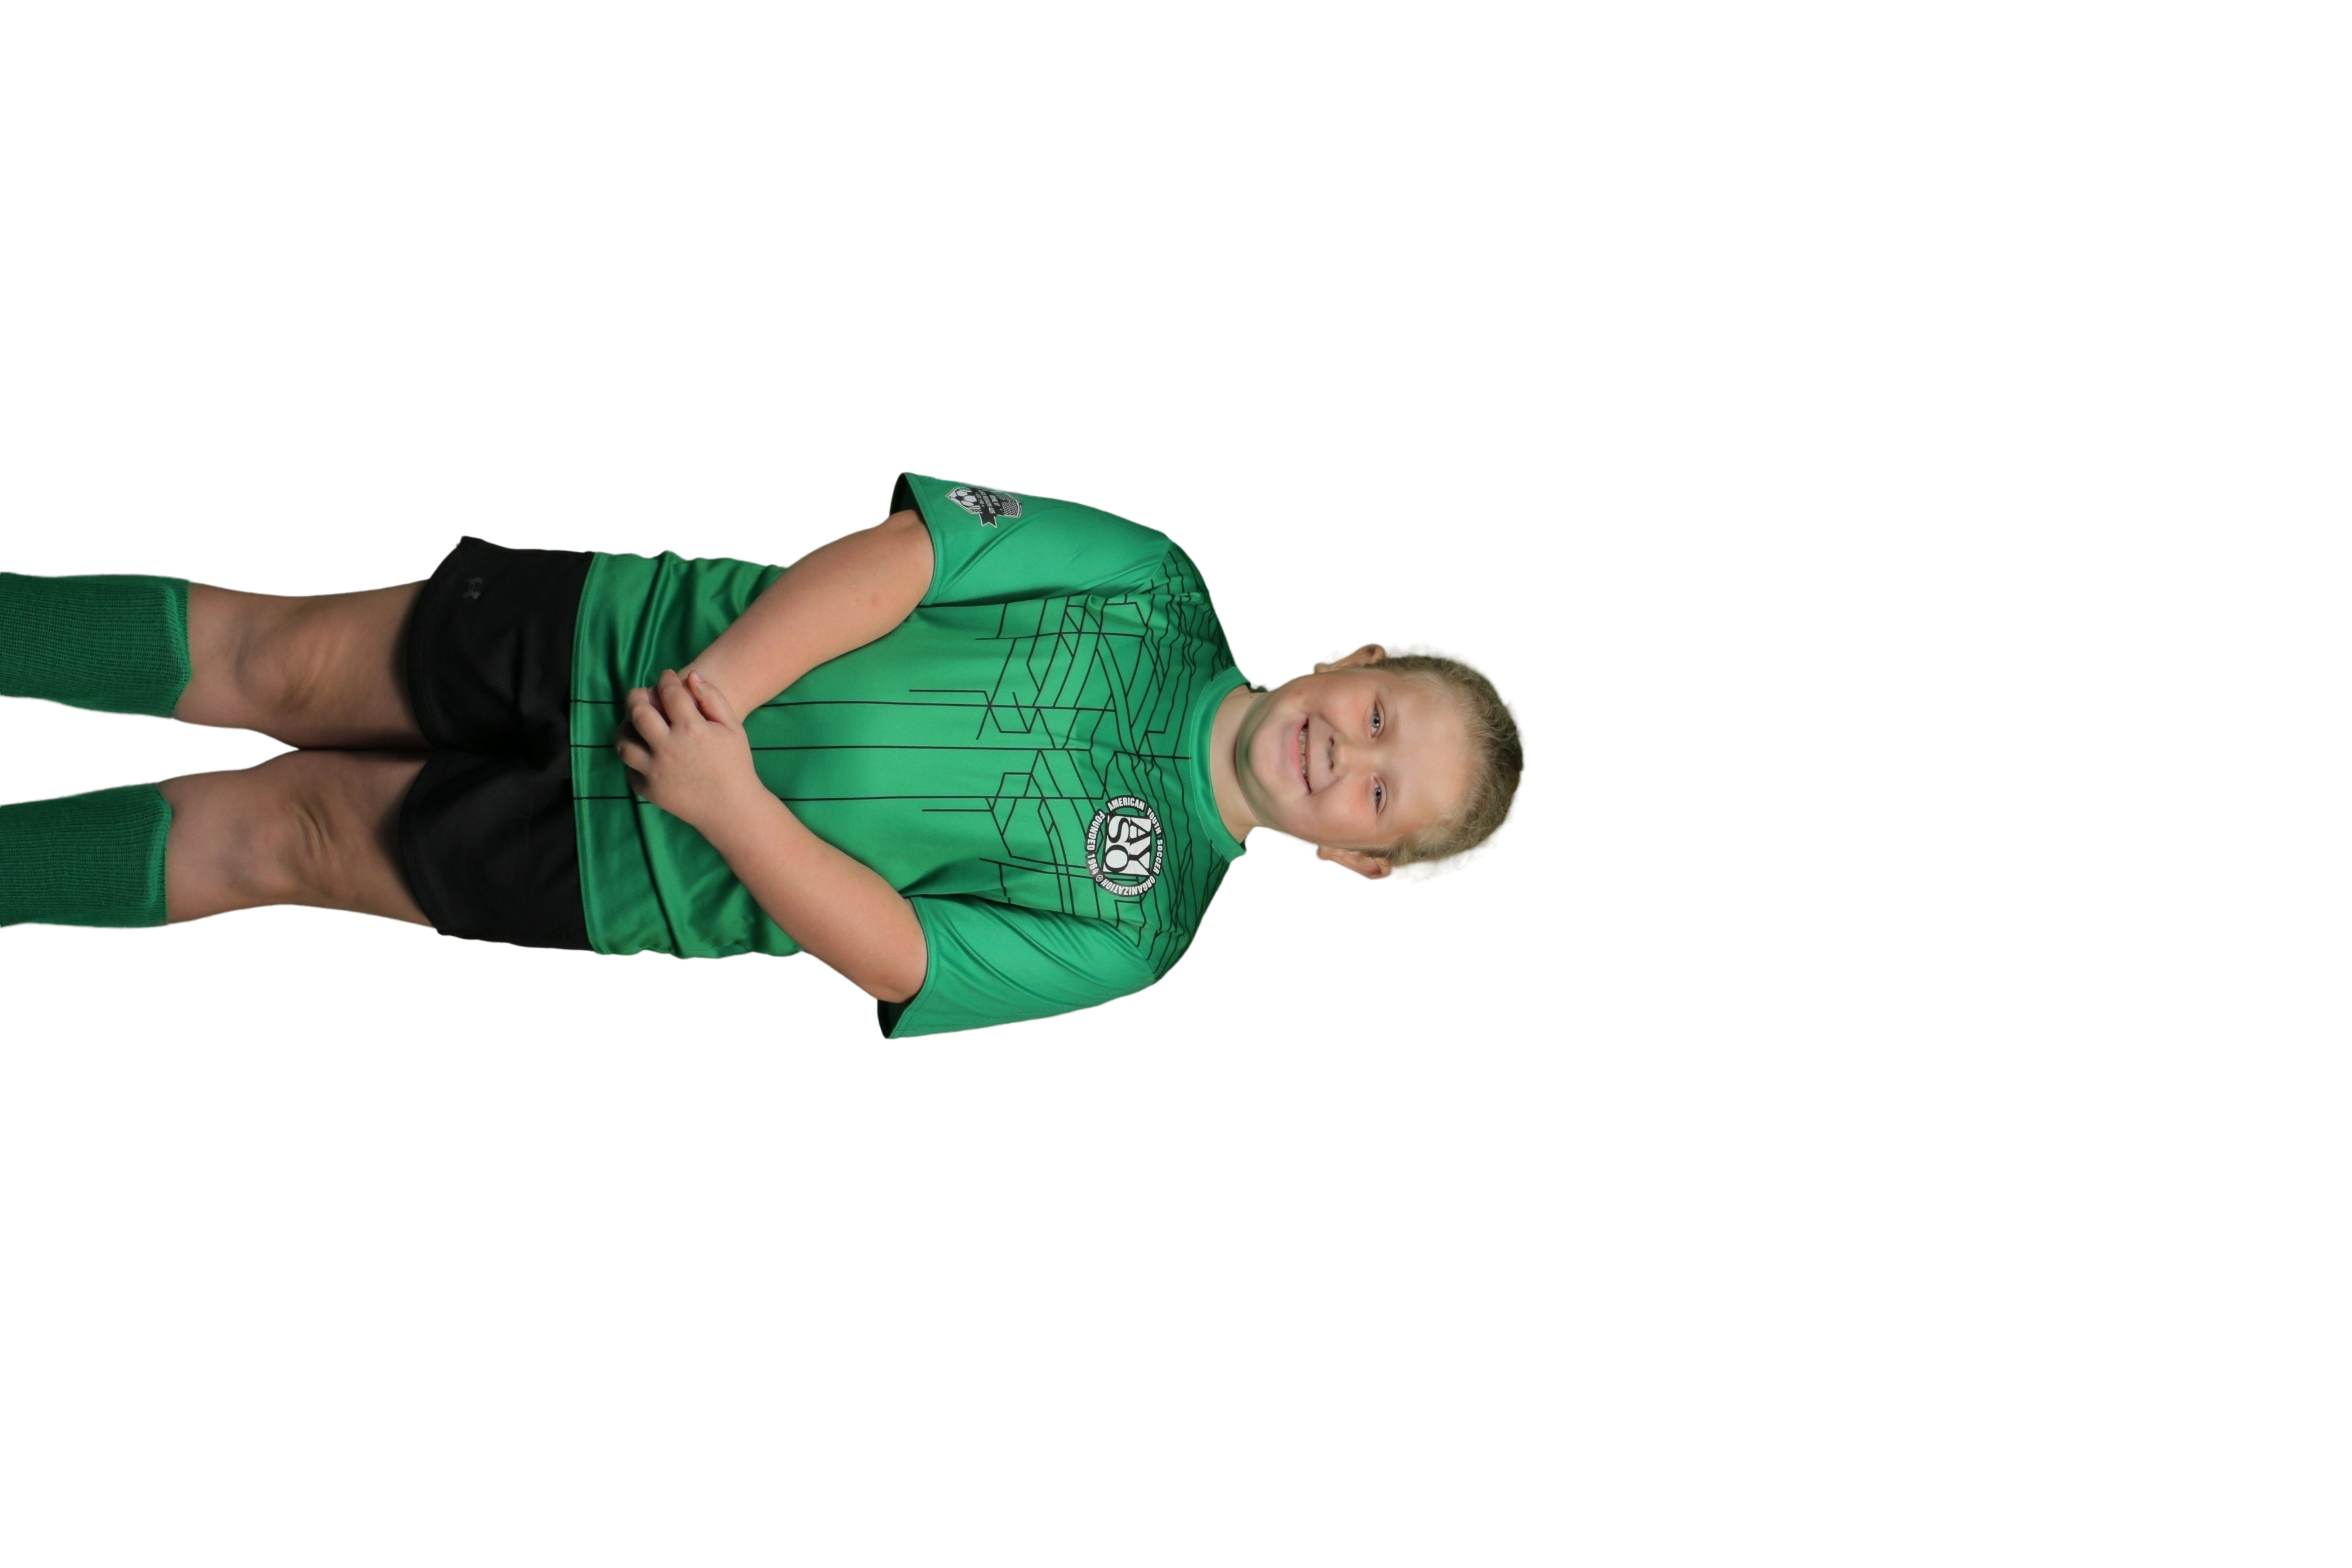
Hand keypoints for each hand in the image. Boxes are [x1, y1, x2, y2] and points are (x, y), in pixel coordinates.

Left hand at [614, 668, 758, 827]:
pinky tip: (643, 750)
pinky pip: (628, 768)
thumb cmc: (735, 764)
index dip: (666, 679)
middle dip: (637, 696)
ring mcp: (654, 770)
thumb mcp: (733, 727)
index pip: (669, 692)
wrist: (731, 808)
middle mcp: (667, 747)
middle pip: (638, 711)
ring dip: (626, 727)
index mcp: (691, 729)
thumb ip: (713, 698)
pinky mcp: (647, 789)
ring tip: (635, 723)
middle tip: (642, 694)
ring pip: (624, 740)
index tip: (666, 677)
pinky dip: (632, 756)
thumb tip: (691, 676)